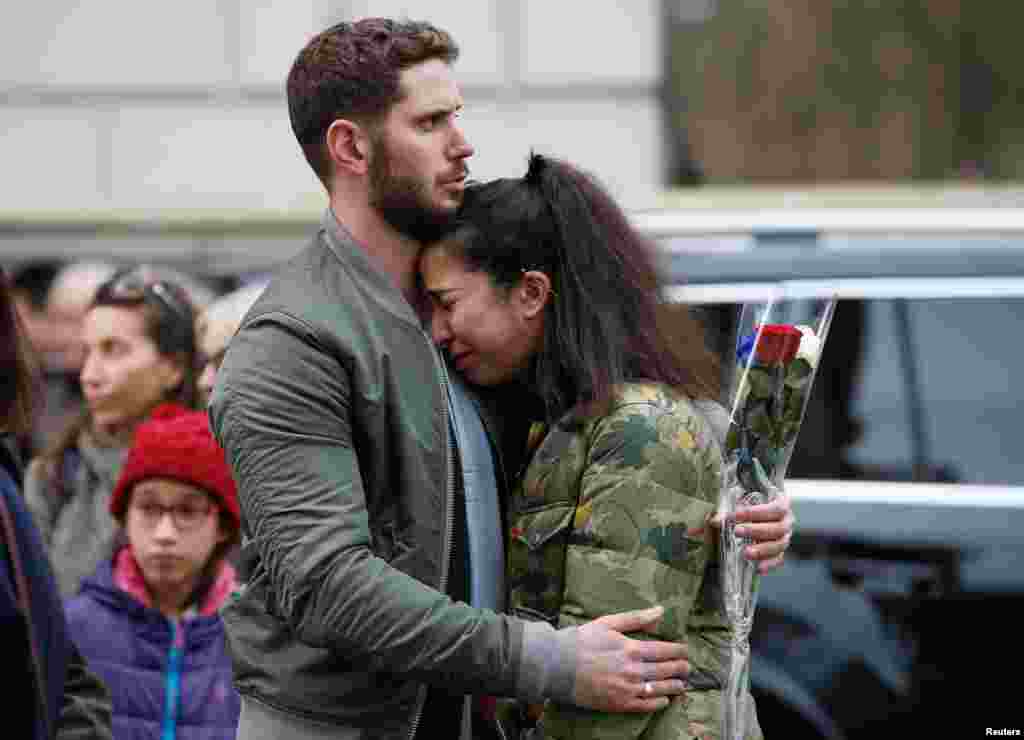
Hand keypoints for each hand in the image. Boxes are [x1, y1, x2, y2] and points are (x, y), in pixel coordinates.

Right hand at [573, 606, 689, 712]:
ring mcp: (628, 689)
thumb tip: (660, 611)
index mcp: (631, 648)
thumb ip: (636, 618)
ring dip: (674, 686)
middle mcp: (634, 670)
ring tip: (682, 684)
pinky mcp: (619, 703)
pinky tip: (664, 700)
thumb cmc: (582, 641)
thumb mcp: (608, 623)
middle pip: (666, 670)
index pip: (665, 650)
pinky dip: (659, 703)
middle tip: (687, 667)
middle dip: (680, 668)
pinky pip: (646, 705)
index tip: (685, 650)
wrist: (558, 665)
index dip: (679, 650)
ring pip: (660, 689)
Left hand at [711, 460, 794, 574]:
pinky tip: (758, 568)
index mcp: (782, 505)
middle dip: (756, 530)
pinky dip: (768, 564)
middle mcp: (786, 522)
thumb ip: (729, 510)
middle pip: (777, 528)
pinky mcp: (780, 552)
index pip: (774, 508)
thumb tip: (714, 520)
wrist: (759, 516)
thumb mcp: (741, 503)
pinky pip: (778, 559)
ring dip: (762, 549)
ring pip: (778, 545)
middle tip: (737, 531)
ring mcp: (784, 538)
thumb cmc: (751, 507)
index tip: (735, 515)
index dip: (755, 512)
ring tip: (746, 552)